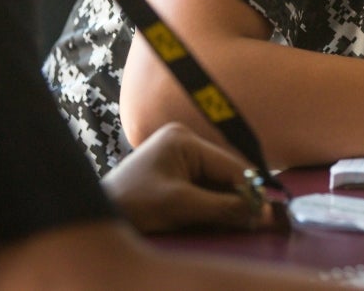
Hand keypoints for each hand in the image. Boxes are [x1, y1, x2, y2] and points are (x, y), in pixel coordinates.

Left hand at [100, 122, 262, 232]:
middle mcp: (185, 142)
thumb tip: (265, 215)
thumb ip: (224, 208)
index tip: (267, 217)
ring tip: (229, 224)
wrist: (95, 216)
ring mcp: (180, 157)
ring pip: (219, 184)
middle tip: (253, 225)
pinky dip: (212, 207)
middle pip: (227, 174)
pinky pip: (206, 189)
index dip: (251, 191)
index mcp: (184, 139)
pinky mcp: (176, 174)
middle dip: (237, 199)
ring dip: (225, 205)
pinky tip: (212, 220)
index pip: (231, 166)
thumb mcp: (181, 206)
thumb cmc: (133, 205)